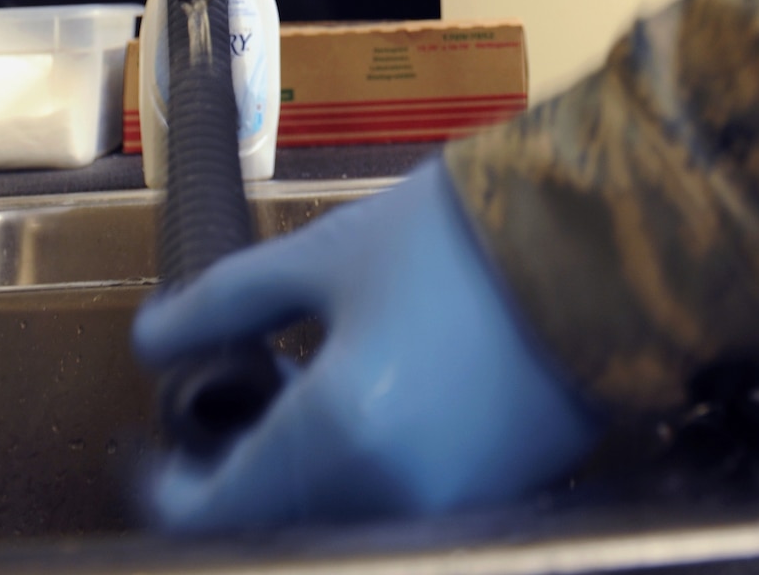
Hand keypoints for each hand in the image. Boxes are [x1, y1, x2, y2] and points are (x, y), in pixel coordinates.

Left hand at [133, 159, 604, 530]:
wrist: (605, 237)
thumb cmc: (463, 237)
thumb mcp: (329, 253)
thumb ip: (227, 301)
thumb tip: (153, 336)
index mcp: (338, 437)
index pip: (218, 510)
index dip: (171, 490)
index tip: (156, 457)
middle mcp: (389, 498)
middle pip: (277, 522)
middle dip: (240, 480)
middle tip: (230, 415)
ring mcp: (449, 509)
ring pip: (338, 519)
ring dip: (302, 480)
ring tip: (301, 398)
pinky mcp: (496, 499)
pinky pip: (400, 509)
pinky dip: (366, 476)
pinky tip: (372, 405)